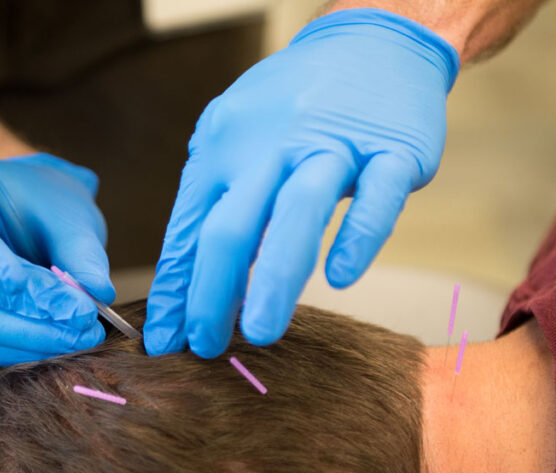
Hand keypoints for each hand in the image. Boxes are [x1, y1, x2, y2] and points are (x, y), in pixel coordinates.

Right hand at [0, 151, 114, 364]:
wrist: (12, 206)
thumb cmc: (34, 196)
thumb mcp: (65, 206)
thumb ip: (81, 248)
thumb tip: (98, 293)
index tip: (35, 288)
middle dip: (22, 309)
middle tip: (80, 321)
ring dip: (24, 336)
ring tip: (77, 336)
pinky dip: (15, 348)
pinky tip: (55, 344)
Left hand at [145, 9, 458, 357]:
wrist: (371, 40)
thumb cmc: (291, 107)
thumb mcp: (234, 140)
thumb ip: (213, 207)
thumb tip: (186, 289)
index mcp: (224, 147)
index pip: (188, 229)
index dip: (174, 289)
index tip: (163, 340)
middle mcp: (271, 145)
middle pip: (231, 227)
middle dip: (212, 293)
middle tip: (206, 347)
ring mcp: (333, 145)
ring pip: (297, 214)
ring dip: (275, 278)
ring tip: (259, 332)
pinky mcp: (392, 151)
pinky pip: (375, 199)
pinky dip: (357, 239)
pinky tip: (342, 278)